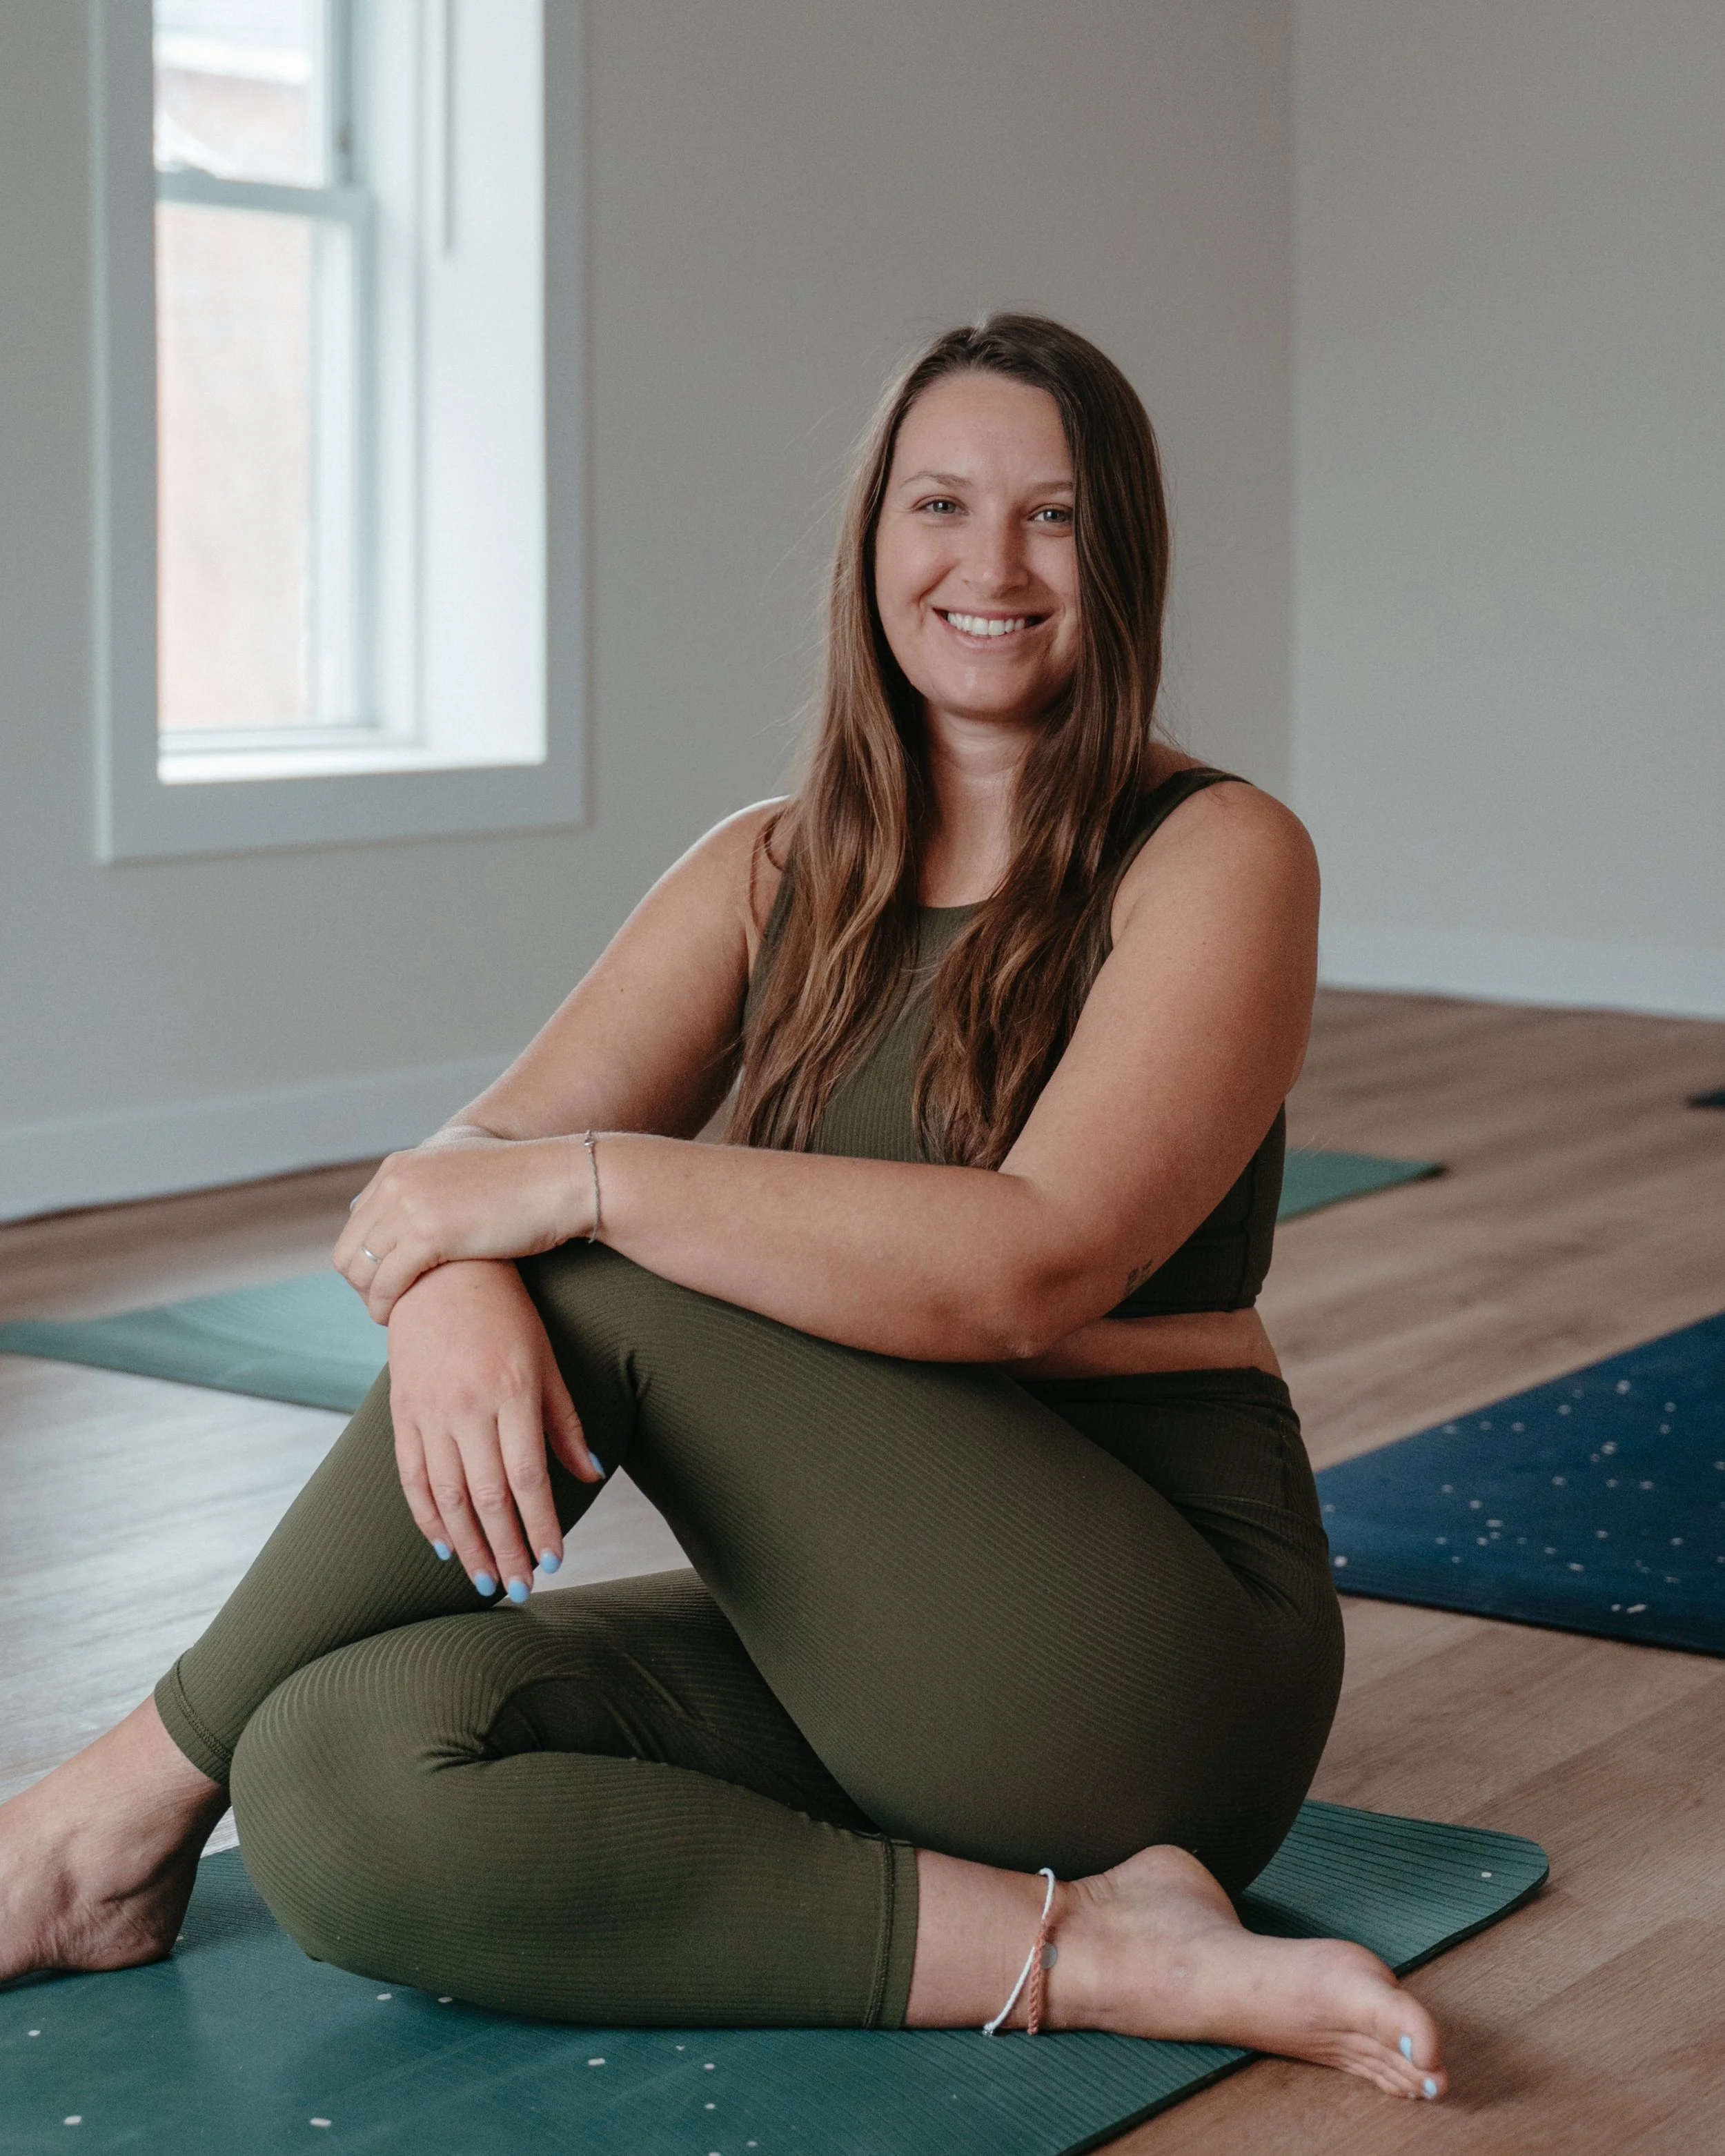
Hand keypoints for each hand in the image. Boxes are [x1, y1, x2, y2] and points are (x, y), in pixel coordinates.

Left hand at [336, 1134, 591, 1319]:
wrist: (561, 1182)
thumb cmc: (524, 1185)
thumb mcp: (461, 1174)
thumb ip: (429, 1187)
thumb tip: (413, 1215)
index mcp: (400, 1167)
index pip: (356, 1222)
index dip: (366, 1258)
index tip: (385, 1281)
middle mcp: (396, 1182)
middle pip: (349, 1248)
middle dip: (362, 1283)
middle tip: (386, 1304)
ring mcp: (408, 1207)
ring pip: (360, 1270)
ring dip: (370, 1299)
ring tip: (390, 1314)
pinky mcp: (426, 1235)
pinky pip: (385, 1284)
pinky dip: (385, 1306)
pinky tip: (397, 1316)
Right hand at [386, 1259, 603, 1596]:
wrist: (439, 1272)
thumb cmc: (506, 1315)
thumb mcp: (546, 1361)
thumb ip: (565, 1421)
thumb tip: (592, 1474)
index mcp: (512, 1393)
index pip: (527, 1477)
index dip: (541, 1524)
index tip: (553, 1560)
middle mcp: (468, 1407)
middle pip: (487, 1498)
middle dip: (506, 1549)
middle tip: (520, 1588)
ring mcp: (429, 1412)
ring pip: (447, 1496)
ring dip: (467, 1546)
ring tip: (485, 1580)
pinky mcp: (402, 1413)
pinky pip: (411, 1477)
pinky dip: (427, 1517)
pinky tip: (444, 1546)